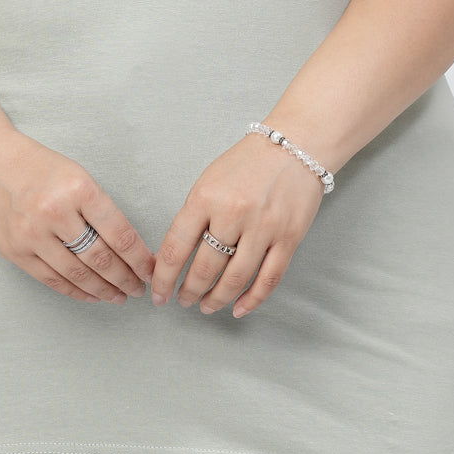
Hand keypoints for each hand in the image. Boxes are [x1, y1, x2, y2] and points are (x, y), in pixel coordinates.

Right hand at [0, 130, 156, 304]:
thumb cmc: (36, 166)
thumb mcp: (75, 174)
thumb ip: (98, 208)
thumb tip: (129, 245)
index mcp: (78, 188)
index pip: (119, 233)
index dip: (139, 258)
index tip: (151, 270)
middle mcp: (55, 212)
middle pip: (101, 258)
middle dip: (126, 278)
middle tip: (139, 288)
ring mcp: (32, 234)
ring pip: (78, 273)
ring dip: (104, 289)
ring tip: (120, 296)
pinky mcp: (15, 251)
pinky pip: (52, 279)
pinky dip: (75, 291)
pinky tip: (91, 295)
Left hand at [150, 128, 325, 318]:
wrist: (295, 145)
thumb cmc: (248, 162)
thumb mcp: (209, 180)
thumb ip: (194, 215)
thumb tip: (175, 255)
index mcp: (205, 197)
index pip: (176, 247)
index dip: (164, 277)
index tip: (158, 293)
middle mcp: (233, 214)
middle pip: (205, 268)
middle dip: (189, 291)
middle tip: (183, 301)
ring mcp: (263, 228)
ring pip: (235, 279)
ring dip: (216, 299)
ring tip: (206, 306)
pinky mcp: (289, 238)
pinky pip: (268, 279)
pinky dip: (252, 299)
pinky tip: (239, 308)